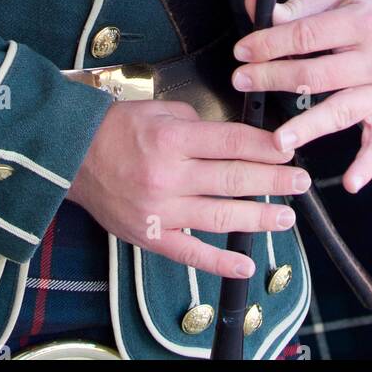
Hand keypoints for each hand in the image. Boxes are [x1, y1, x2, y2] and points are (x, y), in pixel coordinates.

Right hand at [67, 99, 311, 278]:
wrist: (70, 158)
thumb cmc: (115, 130)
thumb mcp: (155, 109)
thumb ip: (194, 121)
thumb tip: (229, 138)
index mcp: (172, 138)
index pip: (231, 143)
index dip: (265, 147)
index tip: (288, 149)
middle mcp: (169, 175)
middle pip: (233, 179)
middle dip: (273, 180)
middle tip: (301, 182)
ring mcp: (161, 210)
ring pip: (220, 217)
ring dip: (258, 218)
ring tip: (286, 216)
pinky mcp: (152, 236)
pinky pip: (191, 254)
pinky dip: (220, 262)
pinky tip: (246, 263)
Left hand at [234, 0, 371, 193]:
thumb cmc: (365, 6)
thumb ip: (296, 6)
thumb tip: (256, 8)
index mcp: (362, 22)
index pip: (306, 36)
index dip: (270, 44)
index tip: (241, 51)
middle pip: (317, 75)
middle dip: (274, 78)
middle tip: (241, 82)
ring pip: (341, 111)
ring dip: (308, 127)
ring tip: (278, 141)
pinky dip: (367, 165)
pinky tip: (350, 183)